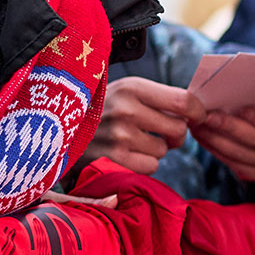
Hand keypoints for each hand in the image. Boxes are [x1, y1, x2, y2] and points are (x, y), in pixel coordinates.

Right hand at [83, 77, 205, 175]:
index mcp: (132, 88)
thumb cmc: (100, 109)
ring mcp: (120, 138)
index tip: (197, 117)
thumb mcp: (123, 91)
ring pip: (163, 151)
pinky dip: (142, 164)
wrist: (56, 128)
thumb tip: (196, 109)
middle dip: (176, 134)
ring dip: (155, 150)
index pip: (184, 101)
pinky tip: (125, 154)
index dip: (198, 111)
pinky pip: (149, 167)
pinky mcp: (114, 161)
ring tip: (134, 141)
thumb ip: (157, 97)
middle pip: (179, 129)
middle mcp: (127, 110)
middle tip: (164, 133)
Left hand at [191, 99, 254, 181]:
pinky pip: (233, 163)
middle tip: (207, 115)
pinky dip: (214, 149)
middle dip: (229, 128)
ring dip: (215, 140)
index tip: (238, 108)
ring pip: (241, 155)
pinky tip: (202, 137)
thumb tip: (225, 90)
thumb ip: (253, 97)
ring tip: (198, 125)